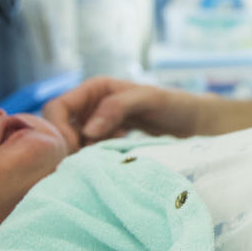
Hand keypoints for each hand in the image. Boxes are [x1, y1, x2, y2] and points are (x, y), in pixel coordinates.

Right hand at [42, 77, 203, 148]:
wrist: (194, 121)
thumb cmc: (174, 104)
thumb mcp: (149, 99)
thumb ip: (117, 108)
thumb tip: (87, 130)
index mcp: (95, 88)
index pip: (57, 107)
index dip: (59, 129)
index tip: (75, 150)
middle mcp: (92, 104)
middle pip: (59, 126)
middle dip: (66, 144)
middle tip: (84, 161)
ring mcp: (98, 123)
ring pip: (72, 141)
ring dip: (80, 153)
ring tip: (99, 162)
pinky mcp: (106, 139)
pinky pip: (88, 150)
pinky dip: (93, 157)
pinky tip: (110, 160)